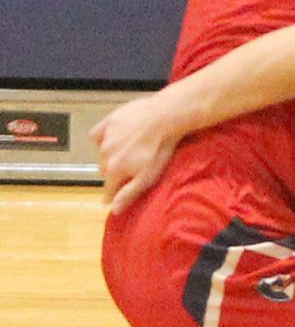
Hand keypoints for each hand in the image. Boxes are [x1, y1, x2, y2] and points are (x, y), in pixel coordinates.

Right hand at [90, 95, 180, 213]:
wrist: (164, 117)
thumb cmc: (160, 149)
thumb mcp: (147, 177)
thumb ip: (128, 193)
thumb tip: (113, 210)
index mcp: (114, 169)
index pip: (108, 189)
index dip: (111, 195)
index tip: (112, 199)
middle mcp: (105, 154)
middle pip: (104, 170)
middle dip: (114, 173)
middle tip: (129, 170)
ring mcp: (105, 137)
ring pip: (102, 153)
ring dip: (111, 155)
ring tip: (129, 151)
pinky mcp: (109, 121)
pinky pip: (98, 133)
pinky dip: (103, 137)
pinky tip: (114, 137)